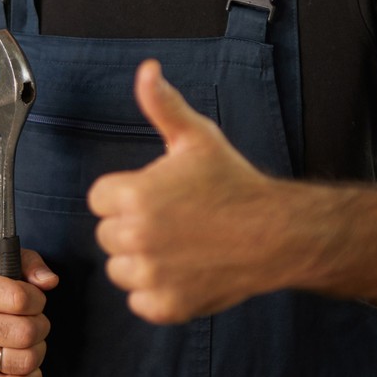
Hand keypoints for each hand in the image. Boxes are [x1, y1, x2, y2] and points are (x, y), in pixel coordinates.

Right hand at [0, 250, 57, 376]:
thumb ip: (29, 263)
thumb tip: (49, 281)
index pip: (19, 298)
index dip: (37, 299)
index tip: (32, 300)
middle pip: (26, 332)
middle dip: (40, 326)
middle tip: (32, 323)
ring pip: (26, 361)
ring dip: (37, 351)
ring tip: (26, 343)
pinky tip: (21, 364)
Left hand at [88, 60, 281, 323]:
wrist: (277, 233)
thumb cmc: (235, 182)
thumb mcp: (196, 137)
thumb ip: (162, 105)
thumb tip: (146, 70)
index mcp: (133, 195)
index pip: (100, 199)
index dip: (127, 195)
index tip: (157, 196)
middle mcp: (135, 238)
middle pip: (108, 235)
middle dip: (133, 228)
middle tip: (174, 221)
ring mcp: (150, 276)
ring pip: (121, 270)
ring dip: (142, 262)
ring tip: (180, 246)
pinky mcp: (165, 307)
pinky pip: (140, 301)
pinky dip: (158, 293)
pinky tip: (185, 272)